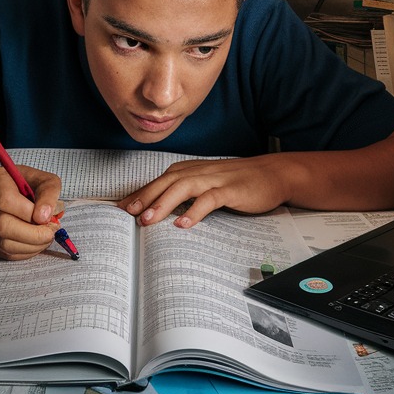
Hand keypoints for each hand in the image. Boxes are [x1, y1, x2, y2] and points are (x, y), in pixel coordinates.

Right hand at [0, 165, 64, 259]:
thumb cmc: (11, 182)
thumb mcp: (33, 175)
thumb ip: (47, 190)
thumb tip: (49, 216)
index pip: (6, 200)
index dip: (30, 212)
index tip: (48, 217)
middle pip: (3, 226)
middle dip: (35, 234)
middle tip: (51, 232)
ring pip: (4, 245)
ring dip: (32, 246)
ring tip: (45, 237)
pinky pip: (3, 253)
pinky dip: (24, 251)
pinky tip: (33, 243)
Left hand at [117, 156, 294, 227]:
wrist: (274, 173)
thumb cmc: (238, 182)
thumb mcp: (208, 185)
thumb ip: (187, 193)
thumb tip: (160, 211)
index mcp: (191, 170)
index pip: (160, 180)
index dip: (140, 193)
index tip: (119, 208)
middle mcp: (200, 171)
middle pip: (167, 181)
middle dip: (145, 197)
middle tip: (126, 214)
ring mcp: (216, 179)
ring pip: (184, 187)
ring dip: (163, 203)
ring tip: (148, 219)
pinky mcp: (232, 190)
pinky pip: (211, 199)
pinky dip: (196, 210)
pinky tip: (184, 223)